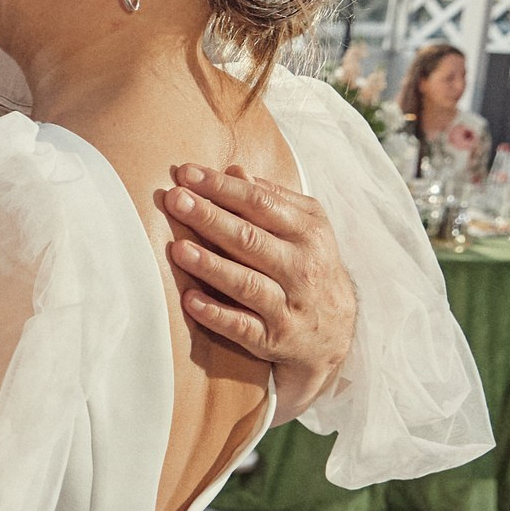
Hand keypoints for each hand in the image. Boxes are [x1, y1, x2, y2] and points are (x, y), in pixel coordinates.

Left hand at [166, 164, 355, 419]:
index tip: (186, 173)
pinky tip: (189, 301)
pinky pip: (243, 326)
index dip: (222, 188)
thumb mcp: (302, 228)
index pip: (260, 204)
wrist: (334, 330)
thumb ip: (270, 200)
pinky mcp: (273, 339)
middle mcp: (301, 268)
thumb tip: (234, 171)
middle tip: (175, 200)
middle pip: (250, 239)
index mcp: (307, 232)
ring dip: (211, 266)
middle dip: (211, 218)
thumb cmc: (306, 266)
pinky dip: (216, 314)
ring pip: (247, 283)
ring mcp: (288, 305)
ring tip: (178, 249)